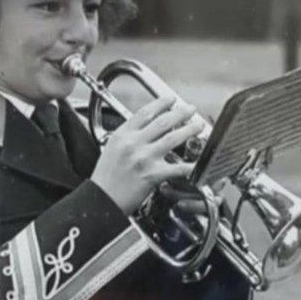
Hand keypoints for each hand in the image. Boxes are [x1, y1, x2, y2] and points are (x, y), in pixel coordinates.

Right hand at [90, 96, 204, 214]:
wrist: (101, 200)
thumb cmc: (105, 179)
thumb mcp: (111, 148)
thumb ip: (128, 137)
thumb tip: (144, 128)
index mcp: (122, 135)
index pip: (145, 112)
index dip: (161, 103)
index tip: (171, 99)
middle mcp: (134, 143)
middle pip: (163, 121)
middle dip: (181, 113)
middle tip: (191, 109)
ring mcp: (145, 158)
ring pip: (173, 138)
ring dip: (189, 129)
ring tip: (198, 125)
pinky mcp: (153, 174)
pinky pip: (177, 167)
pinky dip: (191, 165)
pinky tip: (199, 162)